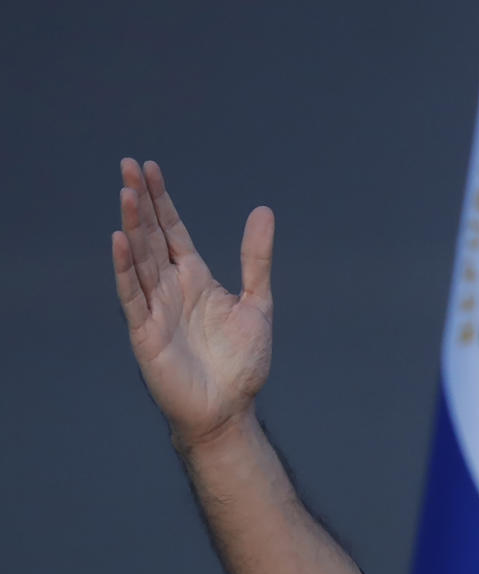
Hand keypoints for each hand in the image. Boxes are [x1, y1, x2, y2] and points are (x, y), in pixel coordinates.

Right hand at [111, 159, 275, 449]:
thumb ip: (256, 258)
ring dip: (133, 226)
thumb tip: (263, 210)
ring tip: (126, 192)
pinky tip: (120, 240)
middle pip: (152, 236)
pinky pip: (133, 295)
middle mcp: (171, 288)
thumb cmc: (241, 362)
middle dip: (142, 202)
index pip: (173, 231)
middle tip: (129, 164)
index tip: (151, 168)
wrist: (228, 408)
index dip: (163, 201)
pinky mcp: (146, 332)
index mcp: (196, 279)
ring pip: (140, 259)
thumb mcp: (257, 302)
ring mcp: (156, 308)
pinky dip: (126, 268)